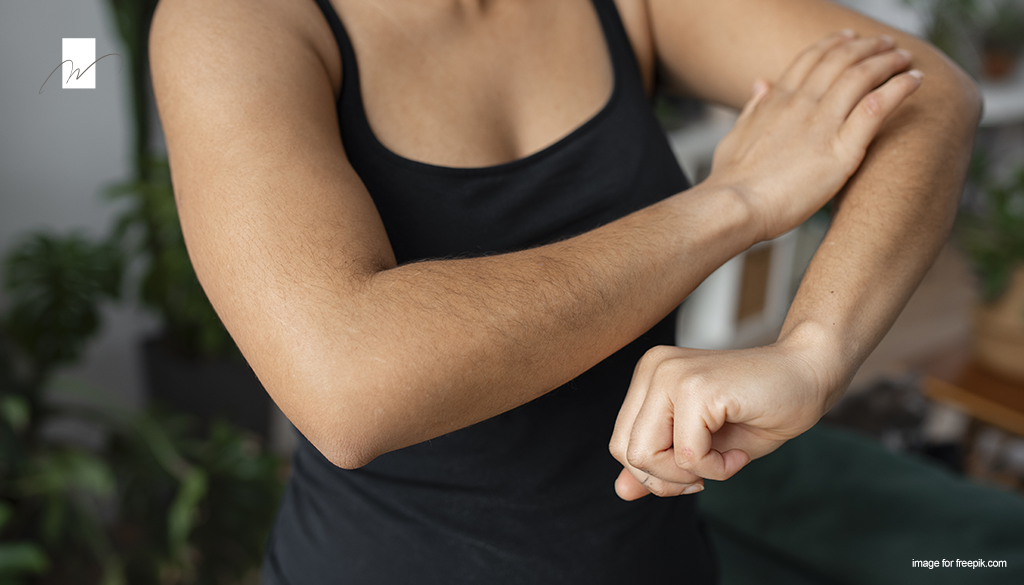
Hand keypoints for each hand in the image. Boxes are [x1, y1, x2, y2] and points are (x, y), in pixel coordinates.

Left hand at [608, 334, 836, 499]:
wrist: (809, 375)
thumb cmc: (759, 411)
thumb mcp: (701, 446)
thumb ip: (659, 465)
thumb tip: (620, 491)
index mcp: (648, 377)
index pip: (621, 444)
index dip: (656, 473)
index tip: (696, 470)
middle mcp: (653, 369)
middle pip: (626, 452)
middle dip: (668, 479)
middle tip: (709, 471)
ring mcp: (671, 374)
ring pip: (646, 456)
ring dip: (691, 475)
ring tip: (726, 458)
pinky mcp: (696, 387)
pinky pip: (687, 456)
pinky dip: (717, 469)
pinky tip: (739, 452)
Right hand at [703, 30, 922, 241]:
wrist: (735, 206)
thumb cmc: (731, 182)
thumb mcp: (734, 136)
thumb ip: (752, 108)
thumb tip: (761, 83)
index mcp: (776, 101)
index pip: (810, 60)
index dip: (832, 45)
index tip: (848, 39)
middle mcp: (801, 105)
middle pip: (840, 60)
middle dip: (865, 46)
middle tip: (883, 43)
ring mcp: (822, 125)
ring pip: (861, 77)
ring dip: (887, 61)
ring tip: (903, 57)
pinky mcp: (841, 151)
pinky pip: (876, 108)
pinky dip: (899, 89)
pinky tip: (914, 81)